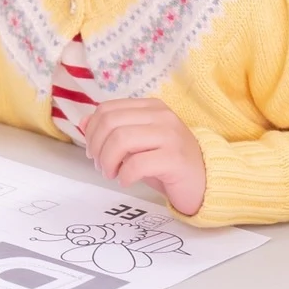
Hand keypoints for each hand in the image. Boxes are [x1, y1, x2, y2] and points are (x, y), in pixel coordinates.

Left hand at [82, 99, 205, 214]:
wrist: (205, 181)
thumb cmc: (167, 163)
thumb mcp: (138, 143)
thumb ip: (114, 130)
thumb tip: (83, 122)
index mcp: (150, 107)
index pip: (107, 109)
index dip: (92, 131)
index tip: (93, 152)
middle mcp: (161, 116)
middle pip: (110, 123)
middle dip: (97, 148)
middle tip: (101, 166)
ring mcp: (170, 135)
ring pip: (121, 140)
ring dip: (108, 162)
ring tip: (112, 174)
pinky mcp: (175, 159)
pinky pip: (137, 164)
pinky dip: (124, 176)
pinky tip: (127, 181)